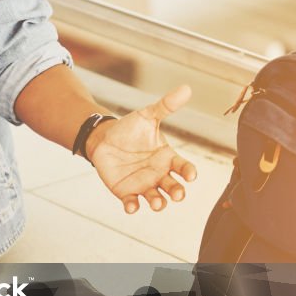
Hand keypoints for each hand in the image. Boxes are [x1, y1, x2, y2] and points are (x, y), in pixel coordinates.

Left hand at [88, 85, 197, 213]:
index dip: (189, 172)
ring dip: (158, 202)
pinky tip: (132, 206)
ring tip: (156, 202)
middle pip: (173, 187)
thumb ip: (166, 106)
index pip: (184, 167)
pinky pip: (132, 202)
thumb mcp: (147, 116)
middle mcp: (159, 174)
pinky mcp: (126, 191)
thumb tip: (186, 88)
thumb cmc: (130, 128)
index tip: (191, 175)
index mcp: (168, 158)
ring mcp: (143, 184)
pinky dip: (133, 207)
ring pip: (156, 198)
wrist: (104, 139)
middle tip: (178, 195)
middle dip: (177, 192)